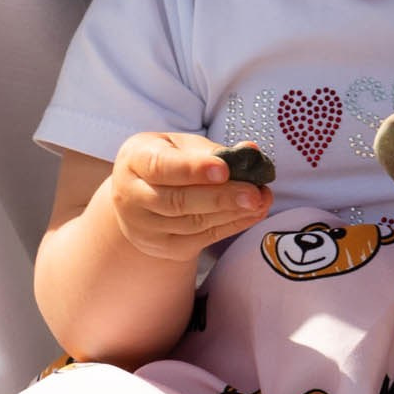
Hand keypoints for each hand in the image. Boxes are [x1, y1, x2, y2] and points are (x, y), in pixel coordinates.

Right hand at [108, 133, 270, 264]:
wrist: (138, 198)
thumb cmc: (166, 162)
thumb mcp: (179, 145)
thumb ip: (212, 150)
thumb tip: (250, 151)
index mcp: (135, 160)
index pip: (161, 166)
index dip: (193, 170)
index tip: (224, 170)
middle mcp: (133, 196)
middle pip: (177, 201)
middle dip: (220, 198)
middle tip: (253, 193)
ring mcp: (146, 227)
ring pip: (192, 223)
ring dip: (231, 213)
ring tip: (261, 200)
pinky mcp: (165, 247)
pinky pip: (202, 238)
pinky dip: (232, 226)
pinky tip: (254, 213)